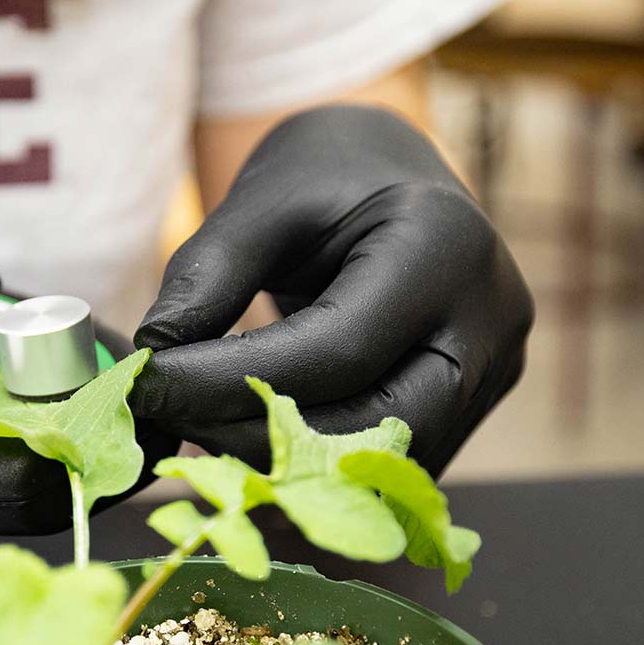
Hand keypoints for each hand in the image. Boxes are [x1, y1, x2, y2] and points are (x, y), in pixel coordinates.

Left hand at [131, 105, 532, 470]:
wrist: (393, 175)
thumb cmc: (327, 175)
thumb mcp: (262, 200)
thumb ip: (207, 274)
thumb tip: (152, 359)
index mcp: (446, 247)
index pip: (338, 348)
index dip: (234, 381)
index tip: (151, 387)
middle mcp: (490, 318)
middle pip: (376, 423)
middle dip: (261, 437)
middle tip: (172, 424)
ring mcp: (492, 372)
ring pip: (385, 461)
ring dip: (284, 465)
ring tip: (200, 436)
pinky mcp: (473, 409)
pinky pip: (389, 464)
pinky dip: (314, 469)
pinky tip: (245, 447)